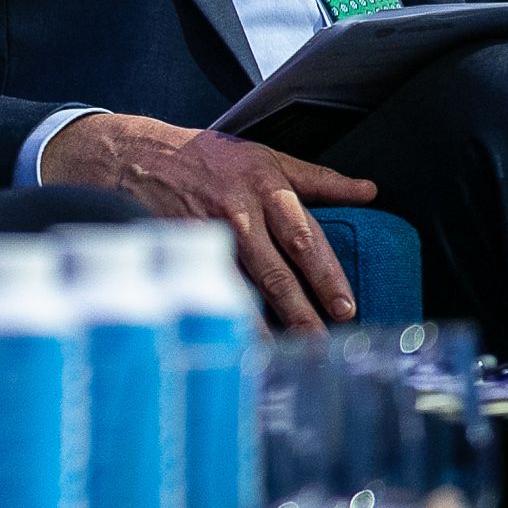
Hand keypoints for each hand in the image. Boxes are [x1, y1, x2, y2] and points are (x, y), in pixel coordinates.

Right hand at [38, 112, 377, 328]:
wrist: (137, 157)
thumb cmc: (208, 159)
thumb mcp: (266, 158)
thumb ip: (319, 180)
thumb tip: (369, 191)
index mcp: (267, 189)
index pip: (306, 240)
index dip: (327, 276)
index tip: (345, 306)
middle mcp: (239, 214)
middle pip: (277, 272)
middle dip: (303, 311)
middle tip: (323, 340)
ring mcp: (207, 236)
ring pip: (244, 287)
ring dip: (269, 324)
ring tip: (291, 351)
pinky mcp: (183, 252)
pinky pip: (211, 289)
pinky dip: (229, 315)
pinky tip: (243, 339)